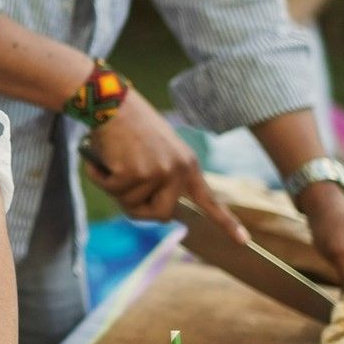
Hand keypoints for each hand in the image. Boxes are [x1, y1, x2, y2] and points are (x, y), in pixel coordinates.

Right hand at [79, 93, 248, 242]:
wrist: (111, 101)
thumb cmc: (130, 125)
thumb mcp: (158, 150)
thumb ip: (162, 177)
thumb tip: (151, 209)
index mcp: (187, 164)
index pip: (208, 200)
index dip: (226, 223)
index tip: (243, 241)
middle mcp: (176, 171)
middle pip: (161, 215)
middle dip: (139, 209)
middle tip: (122, 188)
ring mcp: (157, 173)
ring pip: (130, 204)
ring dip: (114, 187)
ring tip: (112, 160)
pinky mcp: (133, 173)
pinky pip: (111, 190)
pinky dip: (99, 178)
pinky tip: (99, 160)